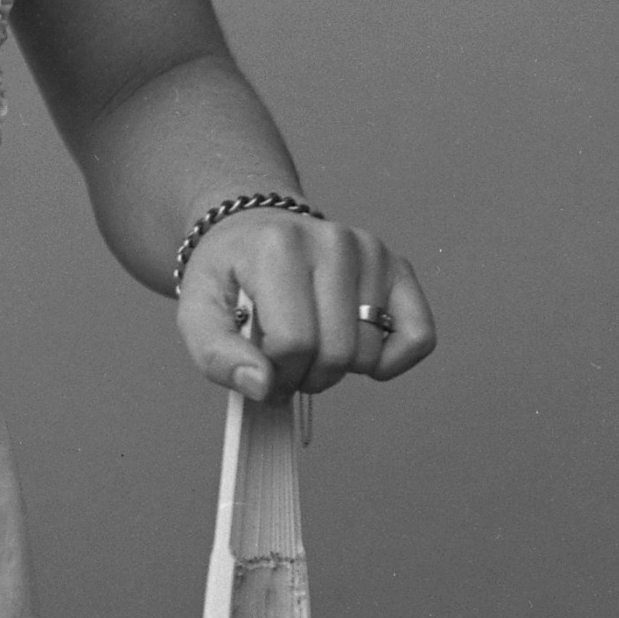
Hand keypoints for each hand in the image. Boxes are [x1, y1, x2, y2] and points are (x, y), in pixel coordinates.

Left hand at [176, 207, 435, 401]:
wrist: (252, 231)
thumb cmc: (230, 278)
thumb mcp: (199, 314)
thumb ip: (218, 355)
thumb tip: (264, 386)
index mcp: (279, 247)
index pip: (292, 343)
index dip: (273, 373)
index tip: (259, 365)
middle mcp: (333, 241)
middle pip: (336, 353)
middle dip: (306, 375)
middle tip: (285, 359)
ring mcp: (371, 252)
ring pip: (370, 353)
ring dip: (339, 369)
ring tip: (313, 344)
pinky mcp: (398, 267)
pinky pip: (419, 336)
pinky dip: (393, 361)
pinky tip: (361, 353)